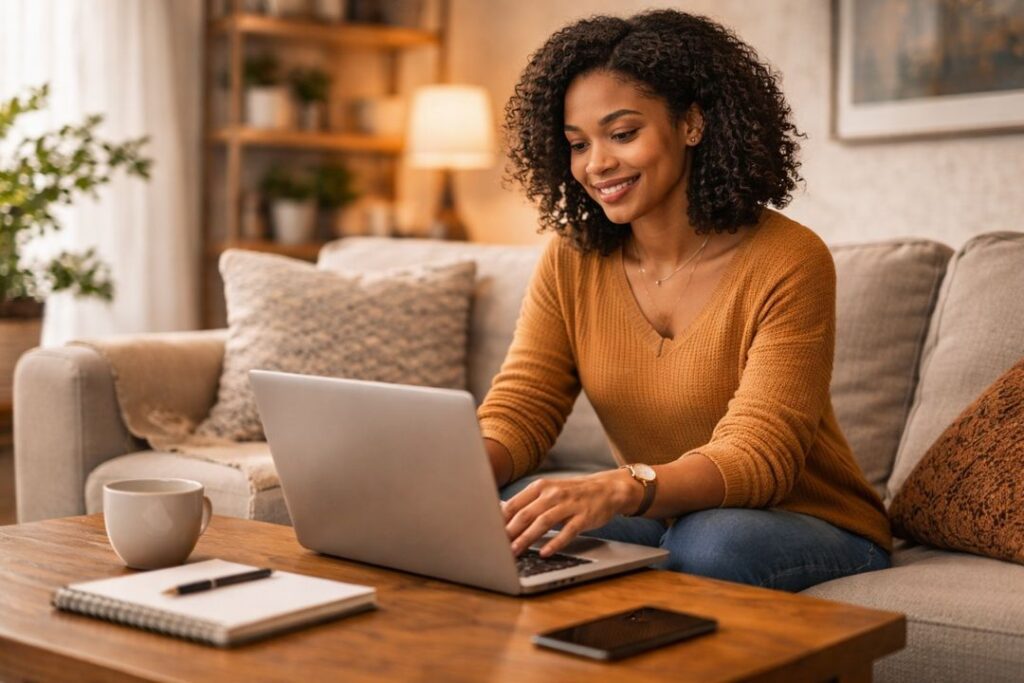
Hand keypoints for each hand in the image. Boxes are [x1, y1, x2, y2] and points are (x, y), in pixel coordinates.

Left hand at [502, 470, 640, 557]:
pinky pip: (567, 532)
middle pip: (525, 514)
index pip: (514, 504)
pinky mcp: (583, 517)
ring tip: (514, 552)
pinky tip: (544, 553)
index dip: (500, 521)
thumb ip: (529, 503)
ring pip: (542, 522)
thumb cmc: (573, 494)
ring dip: (526, 538)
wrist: (607, 489)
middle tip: (497, 547)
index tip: (489, 534)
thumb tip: (501, 519)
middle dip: (509, 532)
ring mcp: (569, 505)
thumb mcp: (550, 492)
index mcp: (541, 486)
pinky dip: (554, 543)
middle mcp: (553, 493)